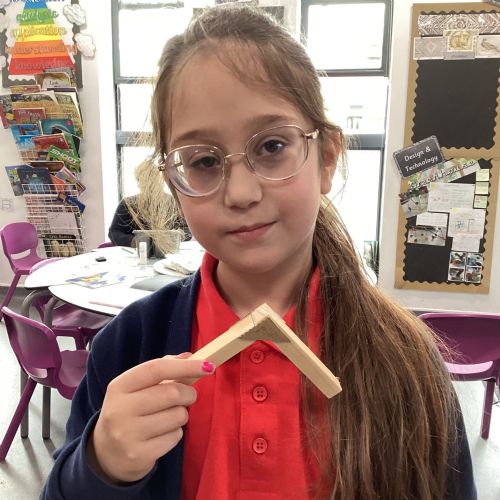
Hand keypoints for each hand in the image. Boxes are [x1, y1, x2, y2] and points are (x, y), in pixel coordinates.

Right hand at [88, 355, 214, 483]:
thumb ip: (163, 370)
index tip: (208, 365)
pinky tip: (161, 434)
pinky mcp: (139, 455)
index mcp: (119, 386)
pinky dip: (176, 432)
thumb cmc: (130, 411)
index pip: (156, 369)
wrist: (107, 454)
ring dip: (182, 414)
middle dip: (188, 393)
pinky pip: (175, 437)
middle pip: (171, 393)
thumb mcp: (136, 388)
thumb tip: (190, 357)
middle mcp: (120, 409)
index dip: (185, 366)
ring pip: (178, 416)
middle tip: (188, 396)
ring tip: (168, 416)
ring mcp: (128, 435)